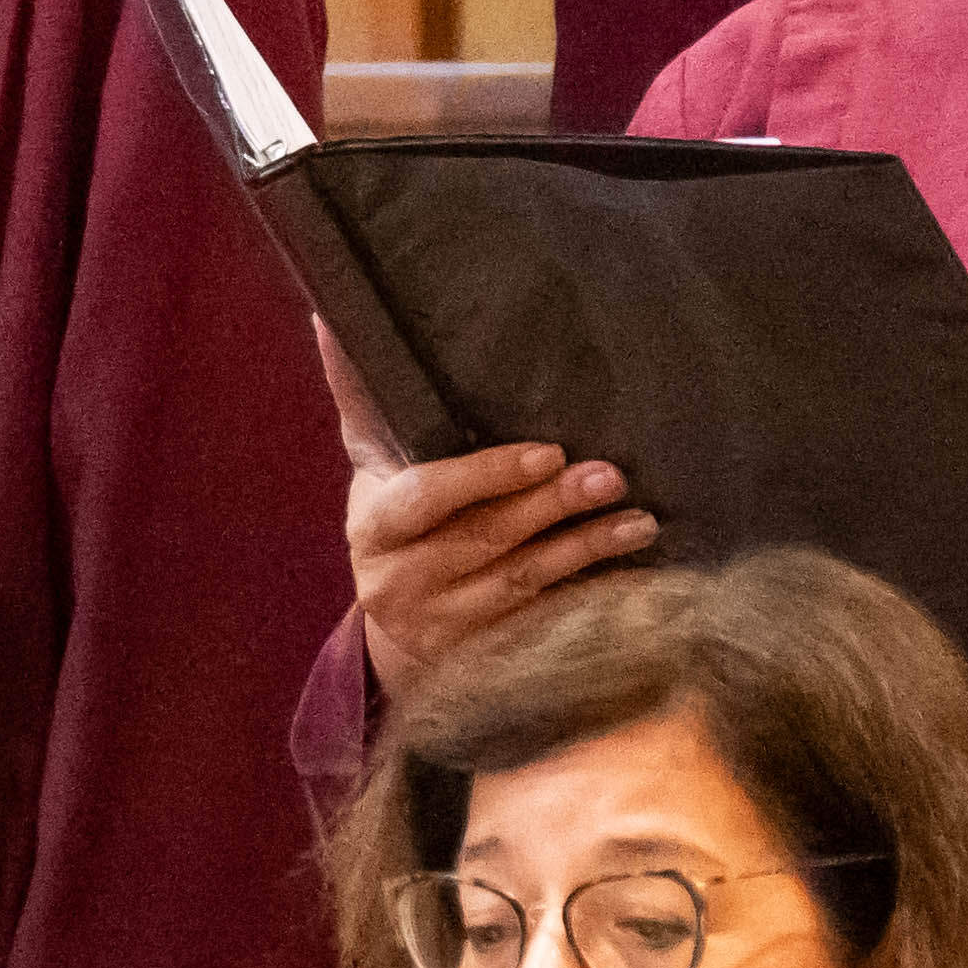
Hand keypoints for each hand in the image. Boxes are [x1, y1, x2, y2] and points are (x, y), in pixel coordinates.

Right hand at [323, 330, 648, 702]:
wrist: (395, 613)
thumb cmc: (391, 512)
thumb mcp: (369, 458)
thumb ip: (360, 394)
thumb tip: (330, 314)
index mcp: (372, 527)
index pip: (428, 497)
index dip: (488, 476)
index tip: (548, 452)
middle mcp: (399, 582)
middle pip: (487, 538)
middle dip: (554, 506)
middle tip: (610, 475)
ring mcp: (442, 624)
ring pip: (523, 580)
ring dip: (586, 547)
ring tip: (638, 519)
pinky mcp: (481, 653)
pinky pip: (543, 618)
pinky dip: (589, 590)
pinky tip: (627, 565)